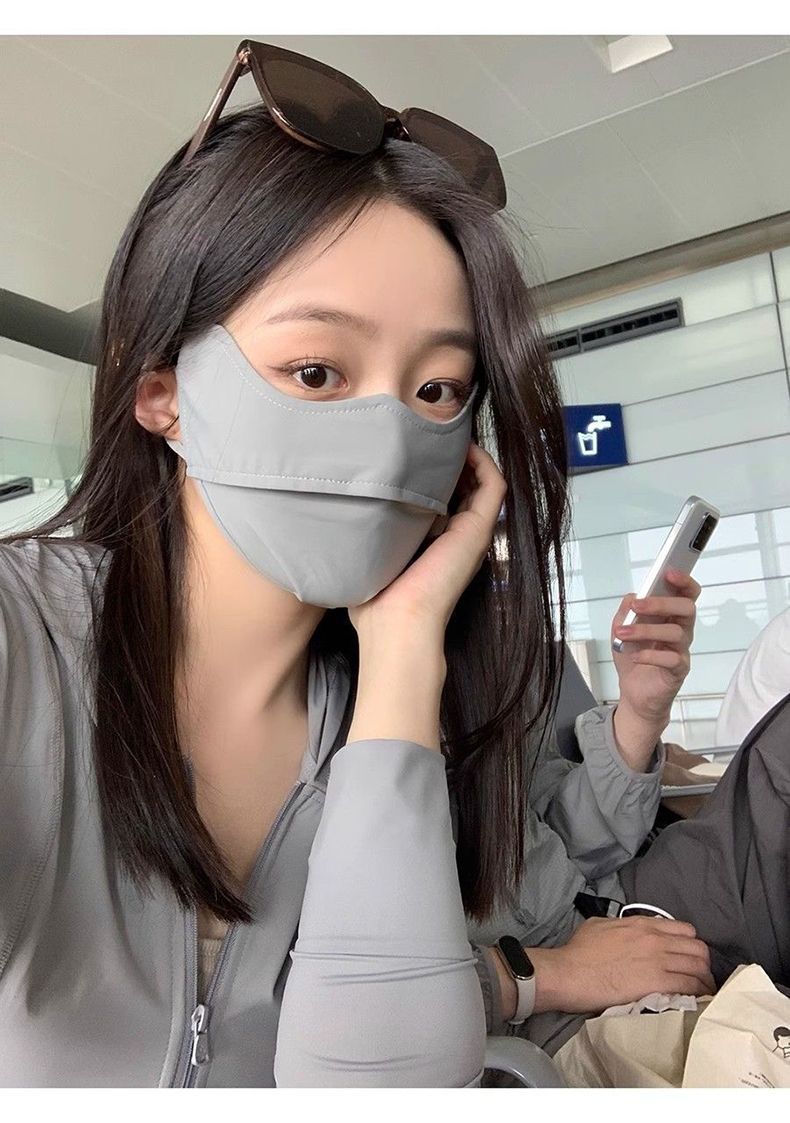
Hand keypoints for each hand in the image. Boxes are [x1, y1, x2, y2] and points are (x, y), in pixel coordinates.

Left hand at [348, 442, 505, 639]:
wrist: (397, 622)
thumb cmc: (376, 601)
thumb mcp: (369, 554)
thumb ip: (367, 531)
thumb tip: (342, 507)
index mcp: (435, 541)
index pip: (444, 495)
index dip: (433, 469)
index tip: (412, 446)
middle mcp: (457, 534)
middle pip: (465, 483)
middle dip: (450, 456)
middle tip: (429, 432)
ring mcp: (472, 532)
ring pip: (483, 481)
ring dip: (468, 454)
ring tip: (445, 432)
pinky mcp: (480, 530)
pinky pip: (494, 485)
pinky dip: (483, 461)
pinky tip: (461, 446)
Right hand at [528, 916, 715, 1015]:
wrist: (570, 972)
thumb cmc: (578, 950)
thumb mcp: (600, 925)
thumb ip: (622, 925)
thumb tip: (627, 930)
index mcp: (643, 924)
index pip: (685, 930)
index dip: (690, 944)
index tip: (688, 957)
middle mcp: (656, 939)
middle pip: (697, 948)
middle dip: (703, 963)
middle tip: (700, 977)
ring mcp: (658, 961)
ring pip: (698, 968)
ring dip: (704, 981)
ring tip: (703, 992)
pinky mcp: (657, 983)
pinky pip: (690, 986)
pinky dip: (697, 994)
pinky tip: (697, 1001)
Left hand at [611, 568, 699, 727]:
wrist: (635, 692)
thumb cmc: (634, 658)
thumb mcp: (622, 630)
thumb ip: (626, 611)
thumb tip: (632, 596)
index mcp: (670, 617)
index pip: (687, 594)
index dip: (683, 581)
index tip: (668, 572)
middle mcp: (681, 631)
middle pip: (686, 609)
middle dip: (661, 603)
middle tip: (637, 605)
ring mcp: (682, 650)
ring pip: (676, 632)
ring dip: (646, 630)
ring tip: (623, 634)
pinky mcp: (679, 670)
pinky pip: (672, 659)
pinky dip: (650, 655)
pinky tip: (636, 656)